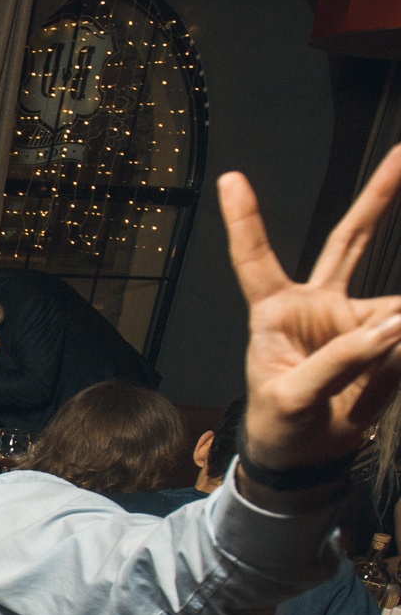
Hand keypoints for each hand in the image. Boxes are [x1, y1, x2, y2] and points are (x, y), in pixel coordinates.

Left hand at [229, 143, 400, 469]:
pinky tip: (398, 338)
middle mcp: (316, 307)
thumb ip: (340, 361)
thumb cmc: (279, 425)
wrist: (304, 459)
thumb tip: (395, 325)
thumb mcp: (293, 398)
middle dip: (377, 198)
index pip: (255, 261)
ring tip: (393, 336)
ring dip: (400, 315)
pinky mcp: (385, 344)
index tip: (230, 179)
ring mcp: (354, 321)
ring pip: (394, 299)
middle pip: (348, 241)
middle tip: (399, 155)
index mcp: (274, 314)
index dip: (245, 221)